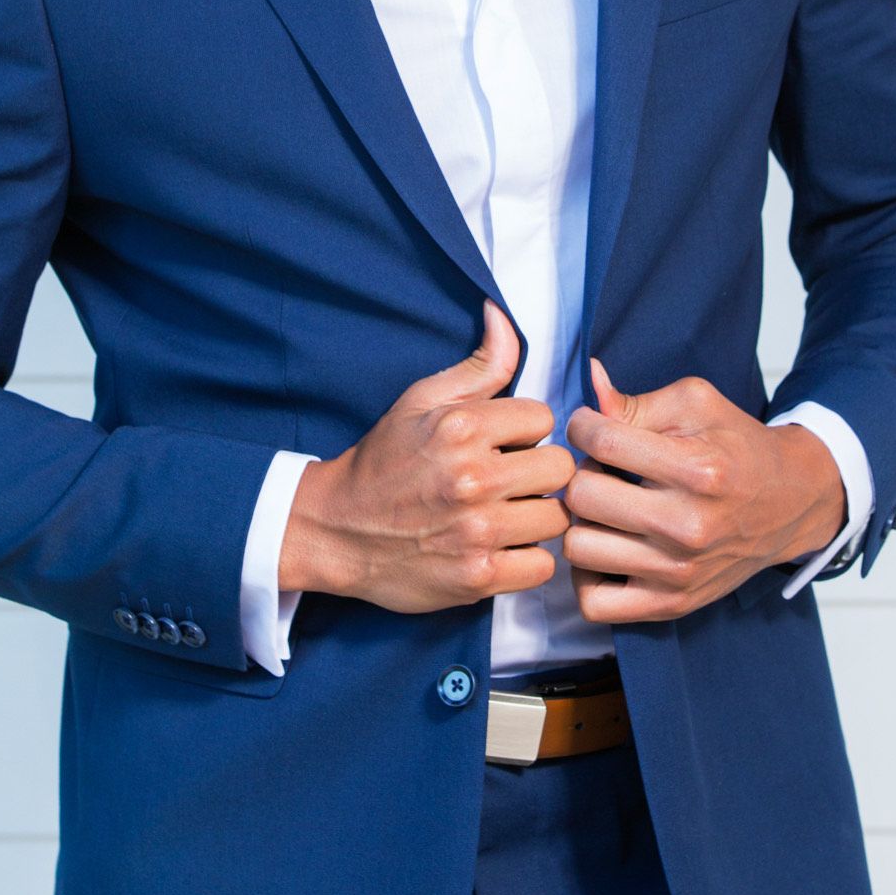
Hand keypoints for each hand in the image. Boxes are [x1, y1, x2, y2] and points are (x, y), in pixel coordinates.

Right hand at [277, 301, 573, 613]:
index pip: (543, 418)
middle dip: (539, 472)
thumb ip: (477, 365)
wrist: (335, 530)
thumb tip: (503, 317)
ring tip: (509, 514)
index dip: (526, 430)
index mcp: (461, 428)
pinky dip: (527, 559)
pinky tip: (503, 547)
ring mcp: (477, 531)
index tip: (504, 444)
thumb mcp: (421, 400)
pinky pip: (542, 566)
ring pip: (557, 519)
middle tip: (512, 481)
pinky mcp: (478, 577)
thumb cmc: (383, 462)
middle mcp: (472, 478)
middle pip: (560, 469)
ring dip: (537, 517)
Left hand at [562, 358, 846, 622]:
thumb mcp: (696, 405)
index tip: (591, 427)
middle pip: (582, 497)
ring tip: (605, 507)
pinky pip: (595, 602)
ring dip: (582, 522)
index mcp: (696, 469)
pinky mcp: (672, 604)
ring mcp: (679, 571)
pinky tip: (607, 546)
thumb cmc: (737, 448)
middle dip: (581, 473)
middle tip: (600, 468)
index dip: (582, 426)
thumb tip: (589, 385)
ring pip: (579, 547)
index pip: (602, 441)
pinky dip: (587, 575)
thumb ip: (634, 401)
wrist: (789, 503)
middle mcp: (688, 526)